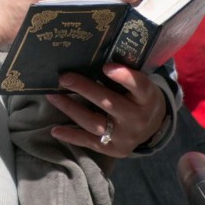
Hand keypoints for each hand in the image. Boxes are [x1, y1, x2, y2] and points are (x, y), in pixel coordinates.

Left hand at [45, 63, 166, 157]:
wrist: (152, 127)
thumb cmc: (139, 97)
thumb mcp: (140, 84)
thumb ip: (123, 74)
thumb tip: (91, 55)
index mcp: (147, 98)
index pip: (139, 86)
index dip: (124, 77)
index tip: (106, 66)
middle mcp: (137, 119)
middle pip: (110, 103)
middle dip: (85, 90)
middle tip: (64, 78)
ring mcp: (125, 137)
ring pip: (95, 123)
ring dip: (71, 109)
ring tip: (53, 96)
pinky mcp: (113, 149)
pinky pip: (89, 142)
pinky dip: (71, 135)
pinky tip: (55, 130)